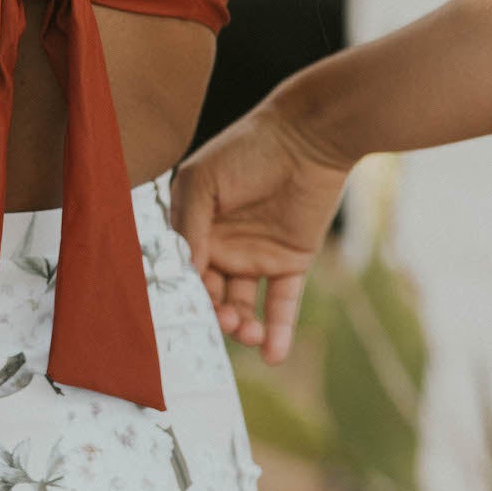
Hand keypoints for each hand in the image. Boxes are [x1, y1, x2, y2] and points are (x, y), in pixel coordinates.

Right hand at [170, 97, 352, 360]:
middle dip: (212, 314)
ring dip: (241, 327)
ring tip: (247, 333)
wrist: (311, 136)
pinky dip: (278, 331)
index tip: (185, 311)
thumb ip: (188, 226)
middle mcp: (221, 246)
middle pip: (209, 295)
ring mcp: (256, 255)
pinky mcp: (291, 261)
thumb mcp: (203, 181)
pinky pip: (281, 304)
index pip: (181, 271)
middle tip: (224, 320)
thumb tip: (183, 273)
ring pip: (241, 306)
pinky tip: (273, 354)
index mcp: (193, 226)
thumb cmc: (248, 148)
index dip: (182, 293)